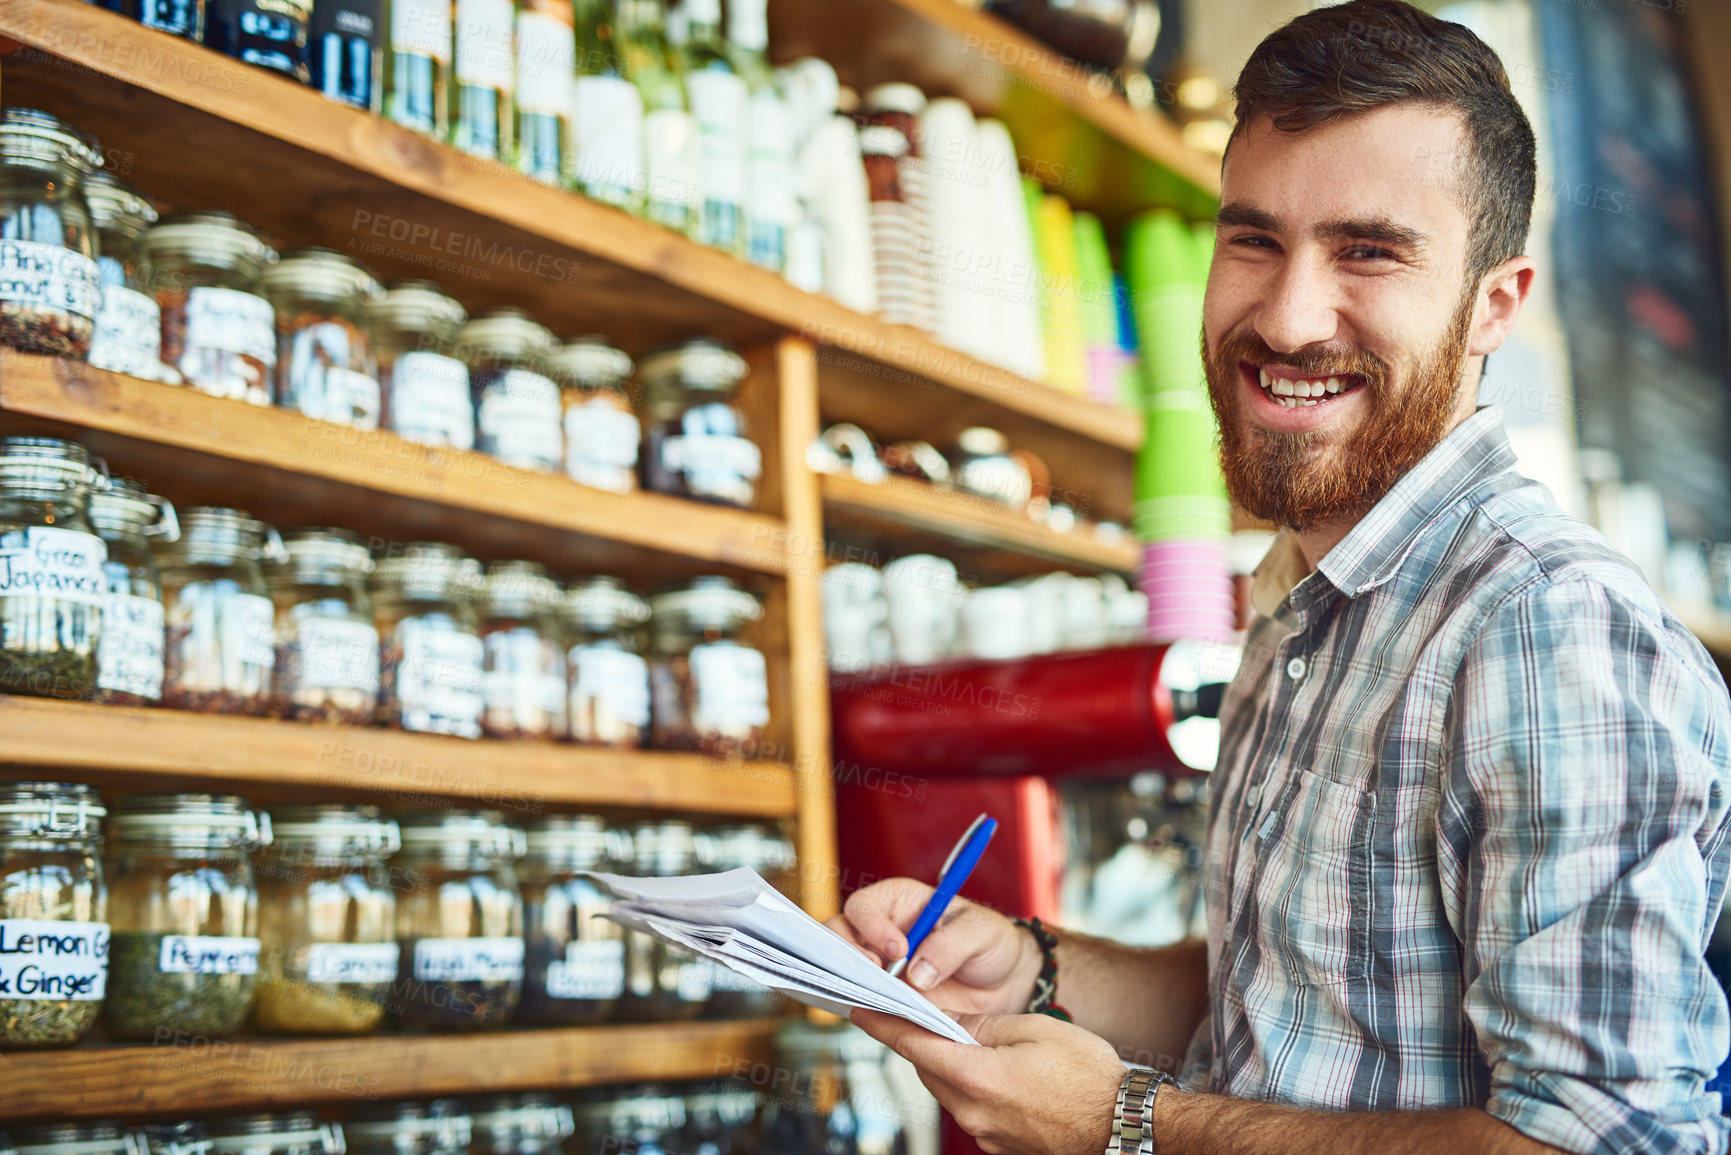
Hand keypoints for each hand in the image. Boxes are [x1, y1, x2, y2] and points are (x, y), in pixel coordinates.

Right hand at [824, 877, 1041, 1014]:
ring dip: (852, 981)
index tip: (898, 950)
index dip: (873, 926)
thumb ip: (951, 945)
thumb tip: (917, 972)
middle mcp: (882, 932)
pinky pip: (862, 1001)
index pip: (865, 905)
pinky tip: (879, 1013)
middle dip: (849, 953)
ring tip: (879, 995)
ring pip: (842, 969)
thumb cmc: (991, 944)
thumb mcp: (981, 932)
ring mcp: (881, 968)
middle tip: (877, 974)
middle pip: (839, 933)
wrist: (1006, 985)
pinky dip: (863, 1007)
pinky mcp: (886, 998)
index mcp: (901, 902)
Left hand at [851, 1007, 1123, 1154]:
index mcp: (978, 1077)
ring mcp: (986, 1135)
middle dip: (923, 1041)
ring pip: (949, 1090)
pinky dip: (972, 1086)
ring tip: (975, 1042)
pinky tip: (998, 1072)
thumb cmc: (1089, 1075)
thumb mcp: (1034, 1030)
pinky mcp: (999, 1146)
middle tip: (925, 1014)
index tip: (861, 1009)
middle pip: (928, 1070)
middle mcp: (974, 1112)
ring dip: (949, 1064)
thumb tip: (947, 1021)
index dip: (884, 1025)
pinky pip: (971, 1109)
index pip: (914, 1046)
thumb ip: (982, 1025)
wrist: (1124, 1126)